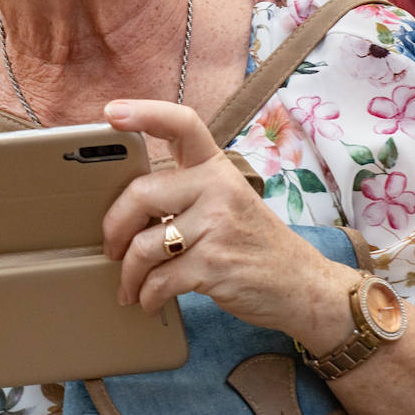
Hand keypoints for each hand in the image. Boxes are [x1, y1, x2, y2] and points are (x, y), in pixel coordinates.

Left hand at [101, 99, 354, 341]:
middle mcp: (218, 187)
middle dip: (114, 227)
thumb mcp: (227, 202)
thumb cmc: (254, 242)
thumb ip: (185, 193)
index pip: (182, 124)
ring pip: (143, 245)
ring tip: (130, 286)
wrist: (303, 285)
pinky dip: (147, 295)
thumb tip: (125, 206)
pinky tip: (148, 300)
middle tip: (111, 248)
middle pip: (141, 194)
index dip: (144, 114)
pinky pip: (160, 280)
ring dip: (129, 274)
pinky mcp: (215, 265)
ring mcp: (218, 226)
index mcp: (217, 167)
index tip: (112, 113)